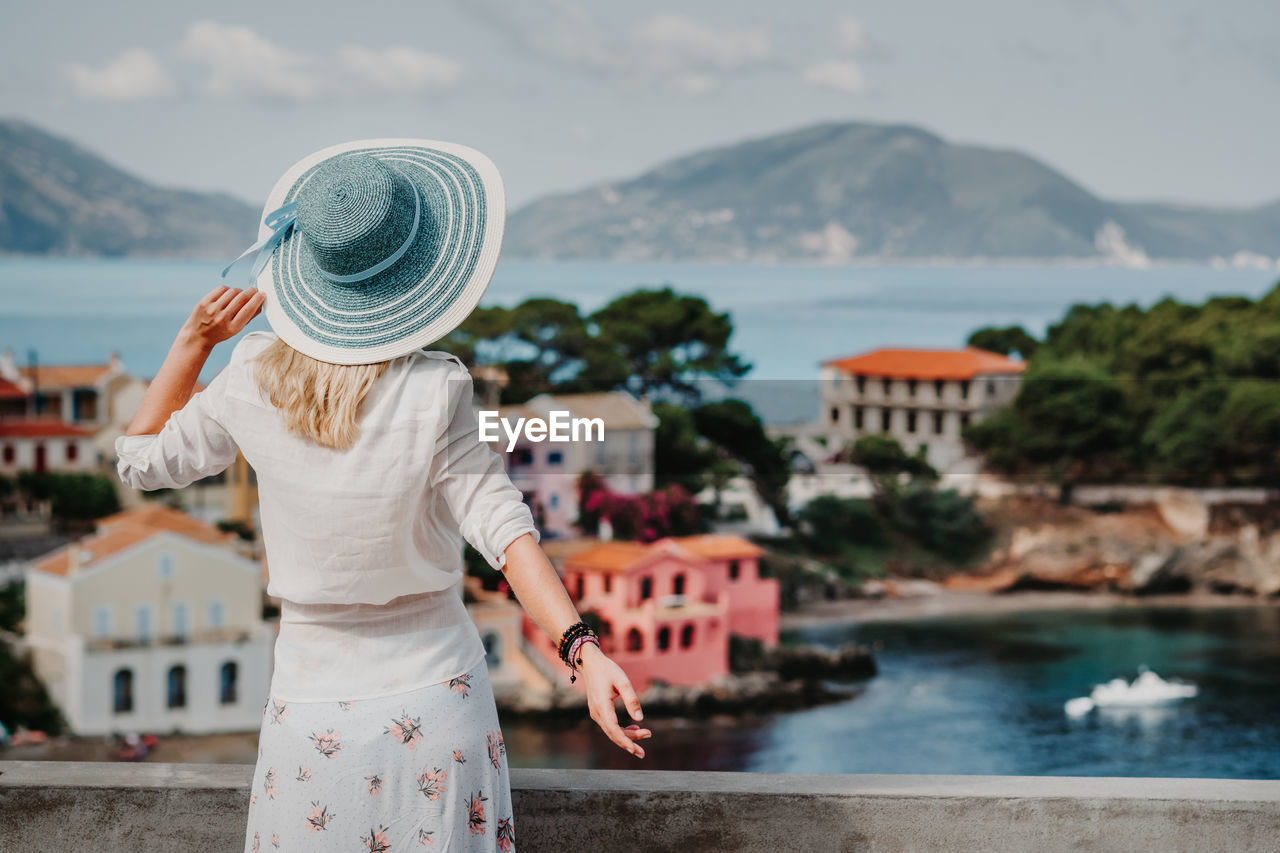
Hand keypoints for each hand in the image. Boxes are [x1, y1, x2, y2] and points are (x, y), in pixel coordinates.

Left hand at [180, 285, 264, 350]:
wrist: (198, 336)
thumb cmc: (220, 333)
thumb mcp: (236, 329)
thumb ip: (249, 317)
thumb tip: (260, 303)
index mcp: (232, 327)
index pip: (248, 309)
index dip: (257, 299)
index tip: (262, 294)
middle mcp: (222, 318)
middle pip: (241, 298)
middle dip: (251, 291)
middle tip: (254, 290)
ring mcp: (212, 309)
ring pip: (232, 291)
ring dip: (240, 290)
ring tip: (240, 294)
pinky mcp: (205, 301)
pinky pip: (222, 289)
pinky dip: (228, 289)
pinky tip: (228, 294)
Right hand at [577, 643, 650, 757]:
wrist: (589, 663)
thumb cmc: (607, 670)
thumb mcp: (623, 681)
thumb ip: (632, 700)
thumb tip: (640, 719)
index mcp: (602, 705)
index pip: (613, 729)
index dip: (625, 741)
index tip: (635, 750)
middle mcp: (596, 712)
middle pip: (613, 734)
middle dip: (629, 742)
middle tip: (645, 748)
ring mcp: (596, 713)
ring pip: (612, 731)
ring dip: (628, 736)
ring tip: (646, 734)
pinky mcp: (598, 712)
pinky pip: (610, 726)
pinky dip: (622, 730)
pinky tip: (635, 729)